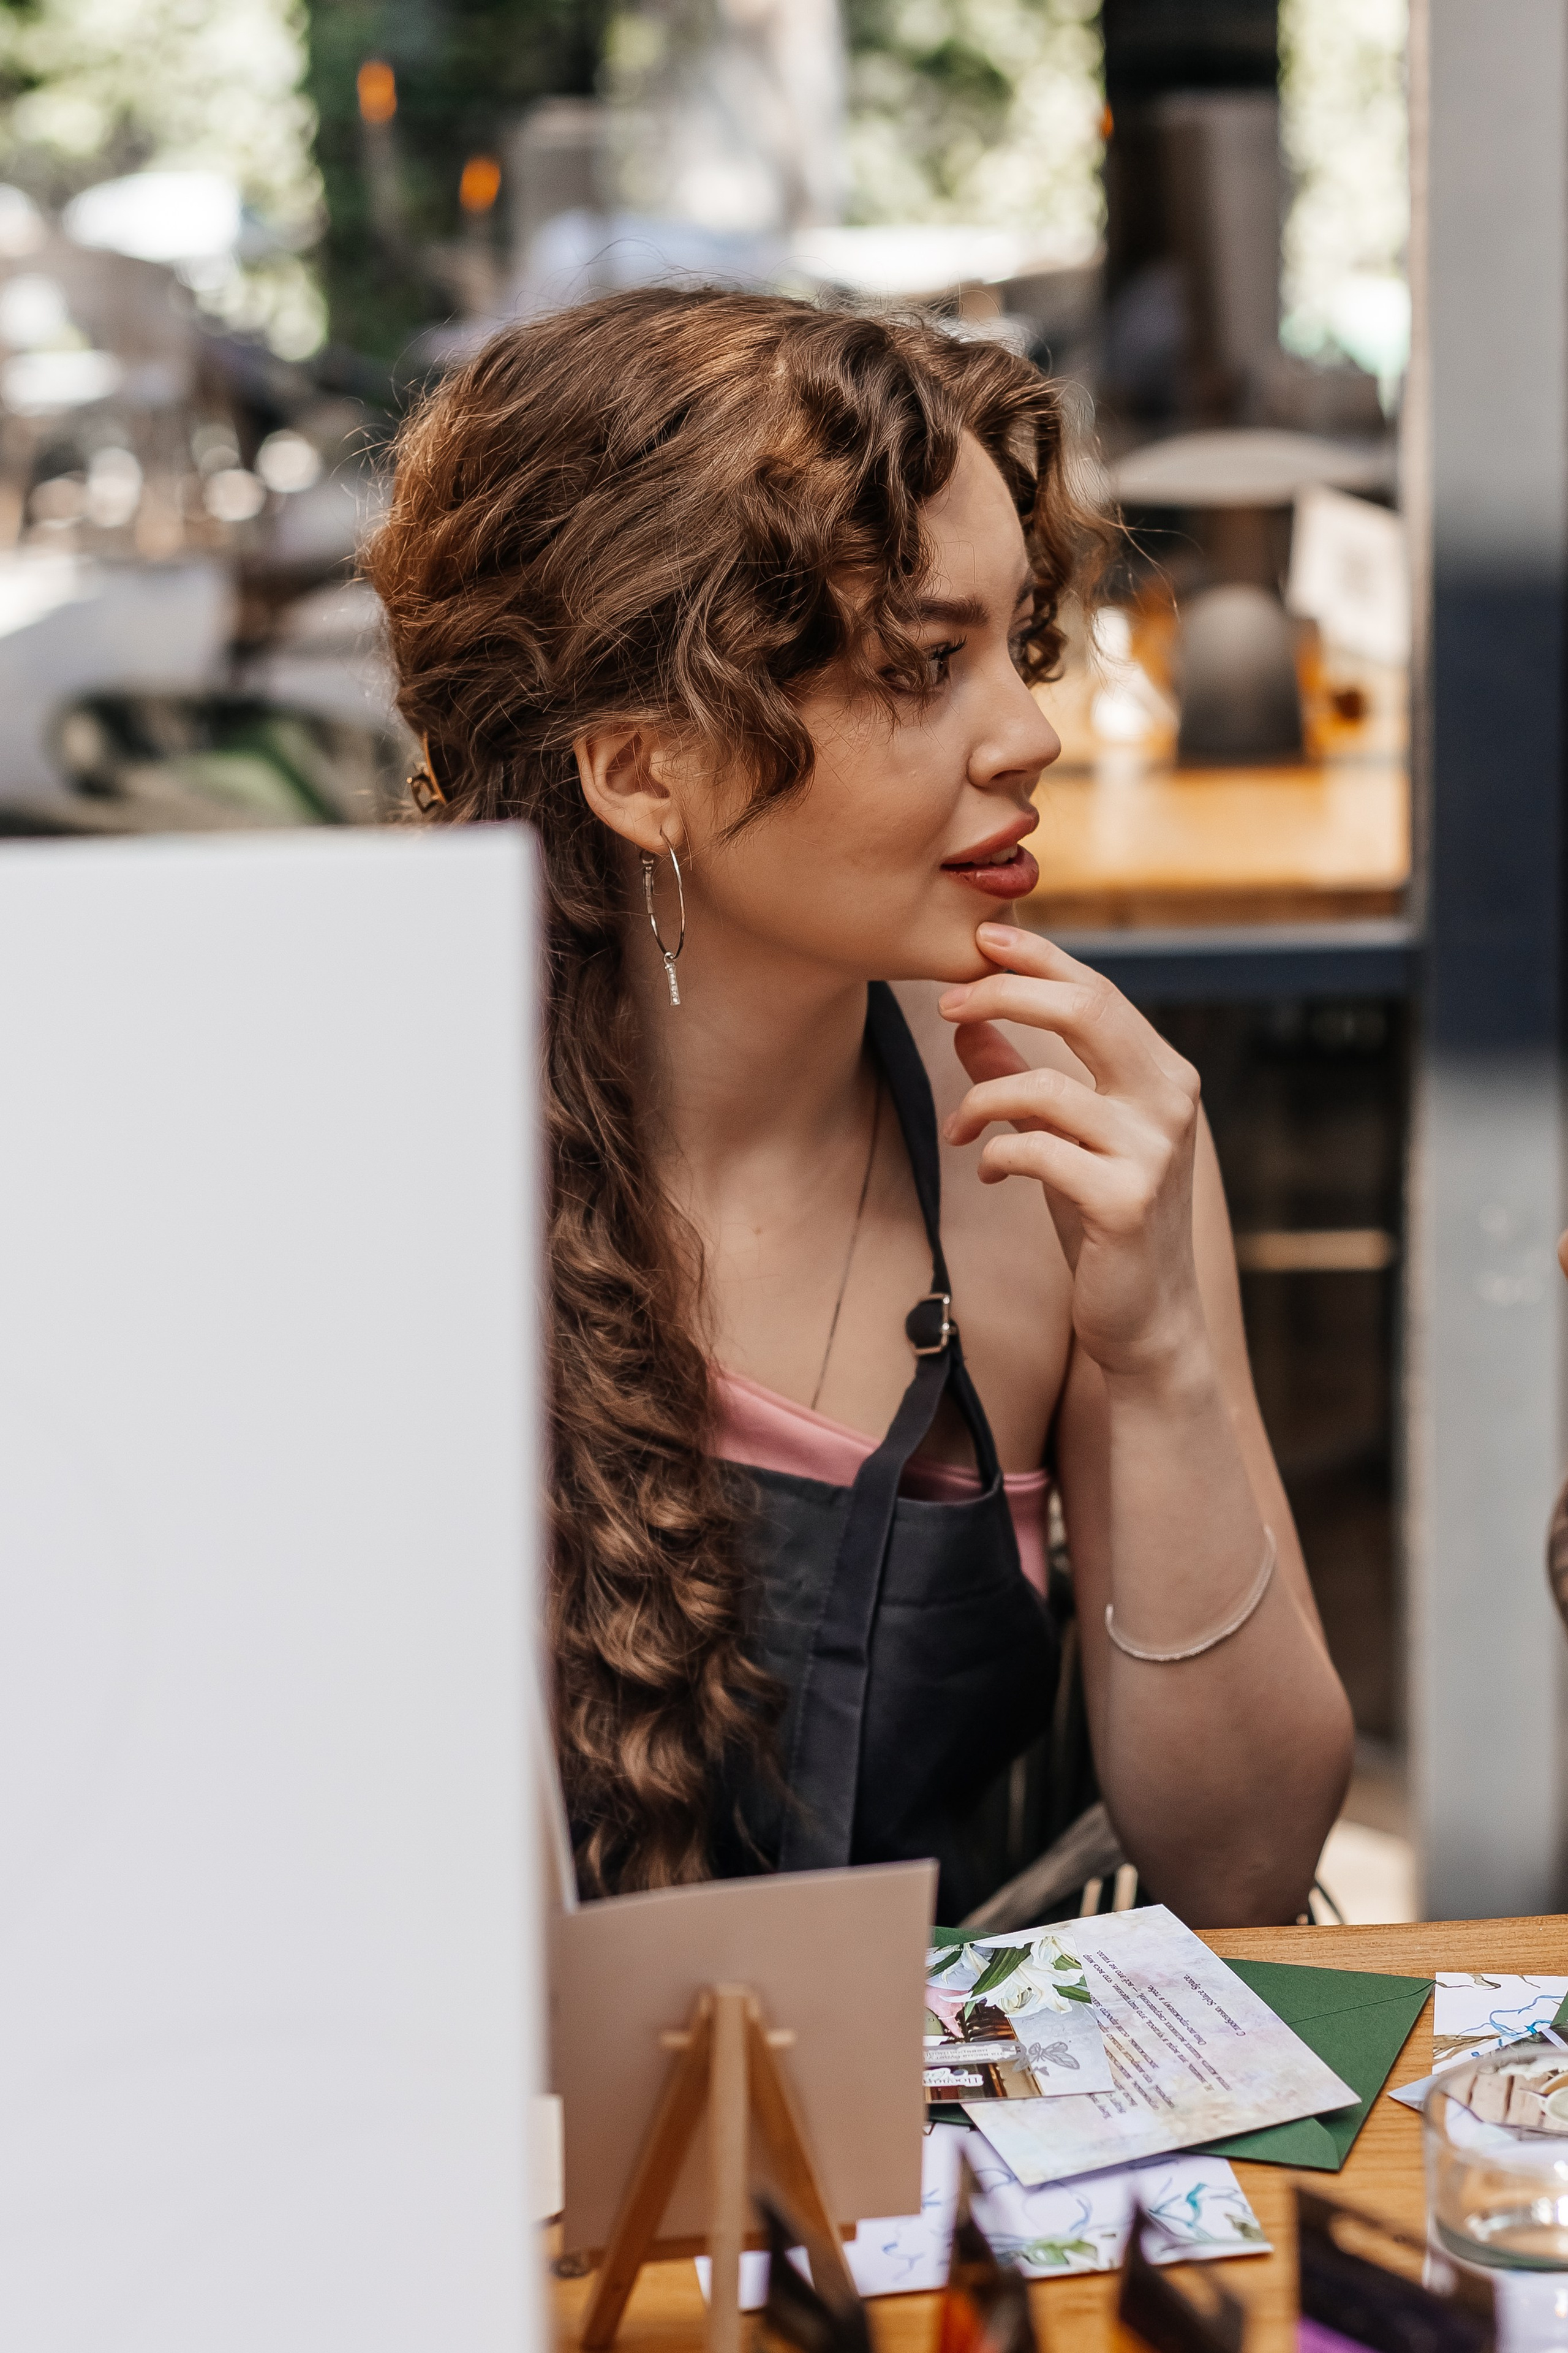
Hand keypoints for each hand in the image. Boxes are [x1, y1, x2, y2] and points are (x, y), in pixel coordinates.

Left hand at [939, 924, 1204, 1382]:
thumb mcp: (1063, 1137)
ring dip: (982, 1101)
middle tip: (948, 1002)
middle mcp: (1171, 1100)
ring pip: (1045, 1087)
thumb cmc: (1103, 1219)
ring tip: (959, 1129)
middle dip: (1007, 993)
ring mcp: (1153, 1150)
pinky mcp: (1126, 1200)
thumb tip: (968, 1021)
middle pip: (1086, 1010)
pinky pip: (1037, 1151)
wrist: (1145, 1317)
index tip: (981, 937)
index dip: (1040, 958)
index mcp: (1162, 1074)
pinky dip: (998, 1153)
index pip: (1099, 992)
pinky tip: (993, 1171)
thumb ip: (1022, 1076)